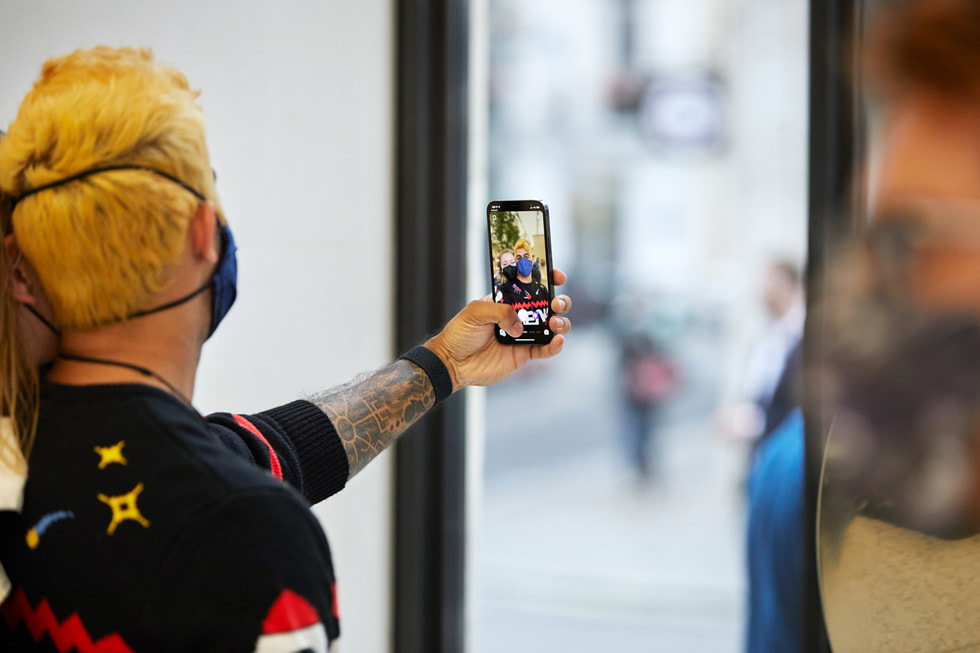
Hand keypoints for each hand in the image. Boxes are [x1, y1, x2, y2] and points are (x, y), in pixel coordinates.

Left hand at [425, 269, 571, 391]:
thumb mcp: (475, 312)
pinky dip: (555, 345)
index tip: (557, 276)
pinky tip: (557, 341)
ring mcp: (523, 335)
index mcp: (507, 300)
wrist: (452, 362)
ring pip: (552, 326)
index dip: (547, 278)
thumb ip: (500, 311)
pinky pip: (546, 349)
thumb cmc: (459, 333)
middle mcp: (518, 315)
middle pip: (548, 305)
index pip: (531, 285)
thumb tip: (520, 325)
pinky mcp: (524, 354)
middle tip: (555, 304)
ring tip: (554, 324)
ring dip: (560, 323)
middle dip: (559, 301)